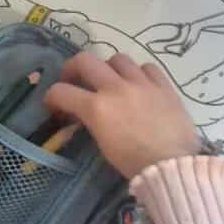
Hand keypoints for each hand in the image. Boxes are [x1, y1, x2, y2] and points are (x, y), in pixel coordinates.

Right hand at [43, 52, 199, 177]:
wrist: (171, 165)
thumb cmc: (134, 162)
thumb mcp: (103, 144)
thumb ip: (92, 121)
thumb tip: (84, 113)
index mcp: (97, 107)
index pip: (62, 91)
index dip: (52, 97)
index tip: (55, 105)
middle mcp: (117, 88)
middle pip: (86, 60)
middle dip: (74, 68)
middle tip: (76, 80)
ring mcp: (142, 83)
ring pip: (118, 58)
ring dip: (109, 68)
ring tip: (112, 81)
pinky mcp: (164, 86)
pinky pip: (147, 67)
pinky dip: (140, 73)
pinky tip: (140, 84)